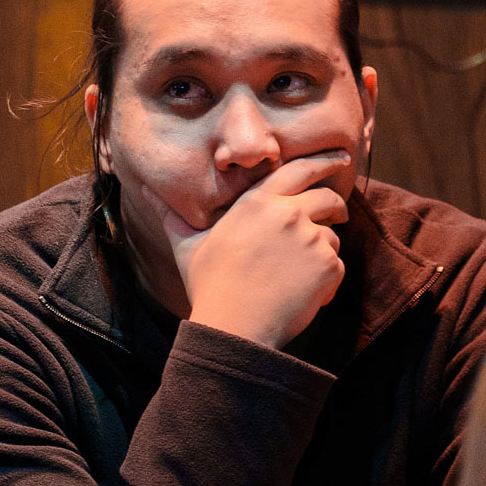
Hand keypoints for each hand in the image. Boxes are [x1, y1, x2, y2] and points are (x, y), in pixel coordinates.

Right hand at [143, 151, 350, 349]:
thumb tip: (145, 192)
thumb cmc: (209, 286)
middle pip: (328, 197)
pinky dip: (327, 281)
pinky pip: (337, 267)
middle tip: (338, 214)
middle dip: (336, 205)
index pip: (298, 169)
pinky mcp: (327, 266)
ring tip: (301, 274)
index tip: (340, 160)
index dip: (323, 162)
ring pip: (331, 237)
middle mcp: (288, 213)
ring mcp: (310, 238)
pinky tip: (305, 296)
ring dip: (322, 251)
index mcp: (257, 202)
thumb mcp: (187, 246)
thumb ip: (172, 216)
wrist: (234, 325)